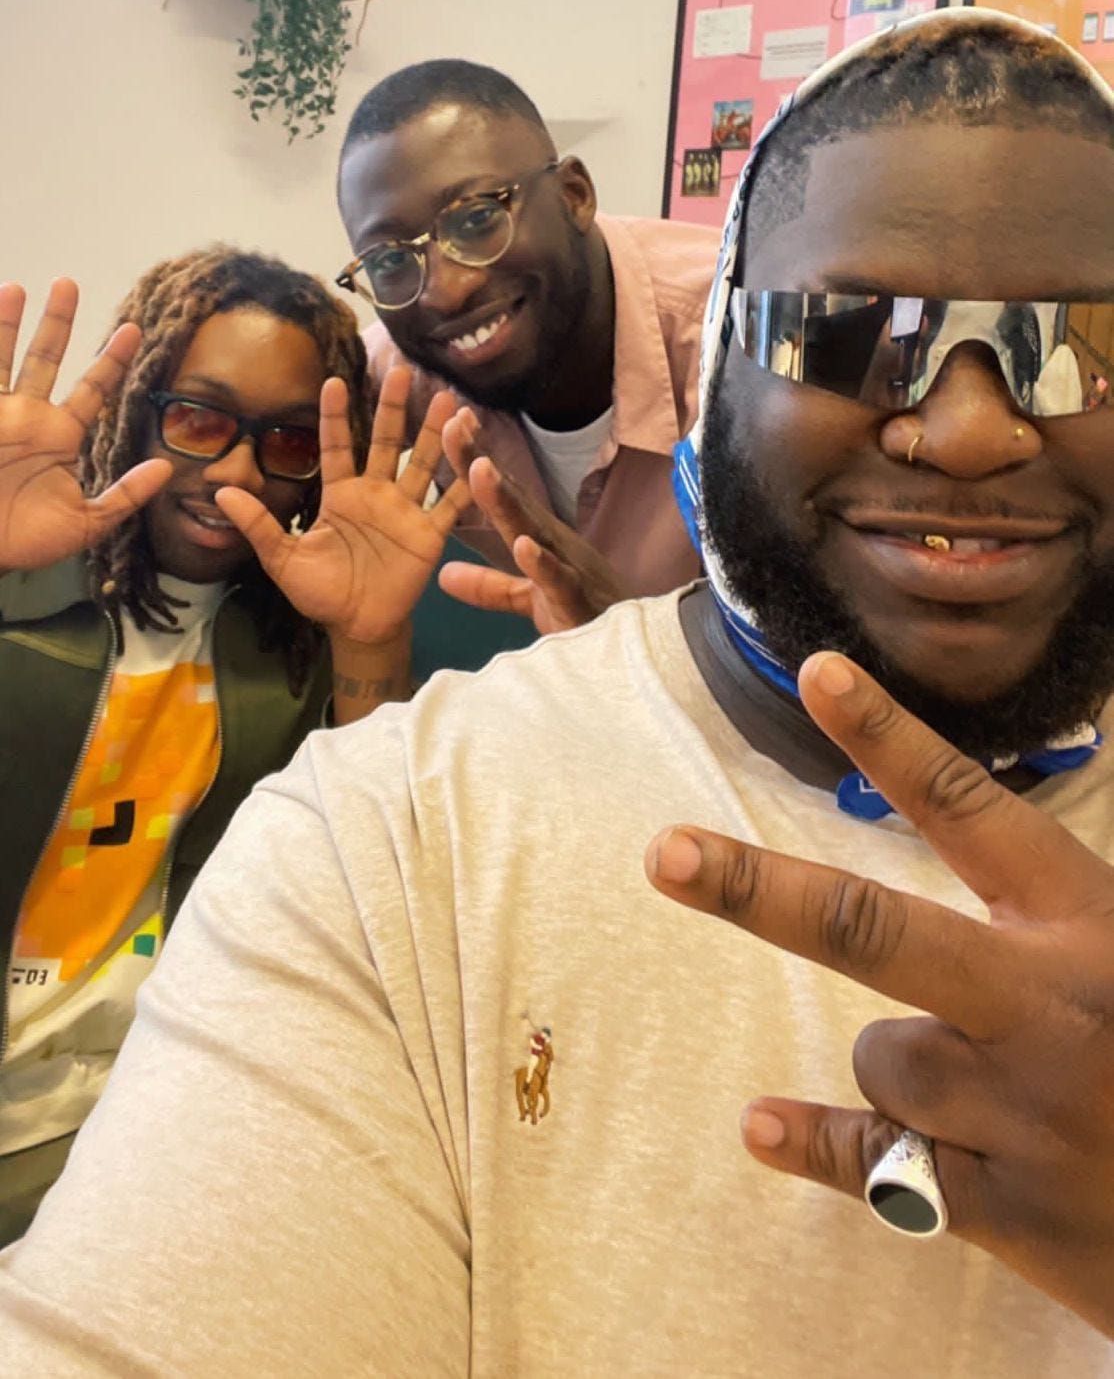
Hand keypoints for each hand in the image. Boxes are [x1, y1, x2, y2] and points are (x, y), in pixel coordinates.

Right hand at [0, 279, 170, 569]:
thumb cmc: (28, 541)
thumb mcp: (86, 523)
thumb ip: (126, 496)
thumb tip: (166, 468)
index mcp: (61, 436)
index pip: (93, 388)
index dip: (111, 360)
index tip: (134, 330)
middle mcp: (30, 417)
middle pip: (47, 358)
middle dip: (57, 322)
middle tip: (69, 283)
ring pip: (5, 357)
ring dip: (10, 323)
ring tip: (19, 287)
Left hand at [215, 364, 469, 643]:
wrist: (357, 627)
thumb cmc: (320, 592)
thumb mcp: (282, 559)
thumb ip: (258, 525)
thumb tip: (220, 494)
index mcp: (341, 495)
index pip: (338, 446)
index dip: (336, 416)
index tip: (334, 381)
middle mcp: (376, 494)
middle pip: (387, 442)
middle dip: (394, 408)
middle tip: (403, 371)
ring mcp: (405, 511)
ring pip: (422, 463)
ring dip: (435, 434)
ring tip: (449, 400)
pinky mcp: (429, 534)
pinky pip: (448, 505)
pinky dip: (463, 483)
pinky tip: (476, 457)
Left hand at [438, 406, 628, 633]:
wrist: (636, 652)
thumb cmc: (585, 617)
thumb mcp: (529, 599)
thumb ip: (489, 587)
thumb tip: (444, 576)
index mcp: (539, 540)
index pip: (504, 496)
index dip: (476, 461)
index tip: (452, 424)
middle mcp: (554, 544)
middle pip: (513, 498)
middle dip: (482, 462)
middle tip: (454, 424)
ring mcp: (569, 569)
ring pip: (534, 529)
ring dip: (507, 500)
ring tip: (480, 468)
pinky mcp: (580, 602)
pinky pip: (559, 580)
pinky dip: (542, 563)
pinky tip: (524, 544)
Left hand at [644, 651, 1113, 1337]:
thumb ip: (1054, 913)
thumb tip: (969, 839)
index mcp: (1088, 926)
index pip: (971, 809)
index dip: (890, 737)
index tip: (817, 673)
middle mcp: (1047, 1007)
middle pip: (872, 929)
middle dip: (759, 888)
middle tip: (665, 853)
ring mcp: (1021, 1111)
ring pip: (880, 1054)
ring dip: (902, 1067)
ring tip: (987, 1094)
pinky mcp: (1009, 1210)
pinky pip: (875, 1164)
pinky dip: (818, 1145)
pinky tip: (761, 1127)